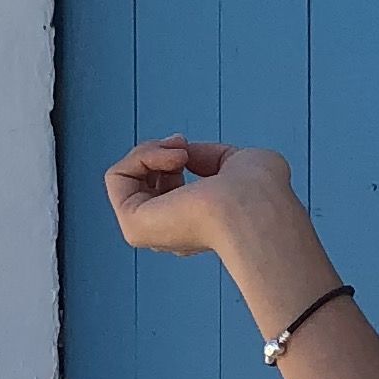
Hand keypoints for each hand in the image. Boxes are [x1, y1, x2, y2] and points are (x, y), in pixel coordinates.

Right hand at [103, 136, 302, 267]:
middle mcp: (172, 232)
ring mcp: (151, 231)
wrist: (257, 206)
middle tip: (182, 147)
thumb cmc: (261, 191)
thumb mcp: (235, 161)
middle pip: (143, 180)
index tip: (189, 146)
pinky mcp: (133, 227)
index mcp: (197, 223)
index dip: (173, 158)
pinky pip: (117, 177)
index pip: (167, 188)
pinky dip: (140, 156)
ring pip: (127, 176)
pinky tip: (171, 159)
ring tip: (179, 154)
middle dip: (158, 152)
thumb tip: (179, 151)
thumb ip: (205, 157)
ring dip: (149, 151)